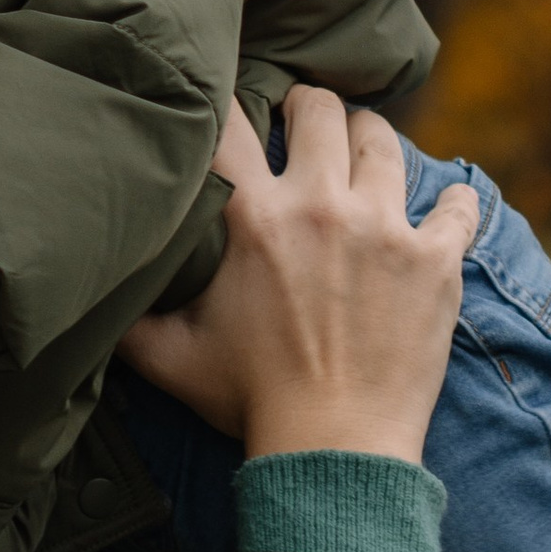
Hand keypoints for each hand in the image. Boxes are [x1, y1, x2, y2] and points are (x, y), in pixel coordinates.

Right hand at [117, 88, 476, 463]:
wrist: (334, 450)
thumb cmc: (249, 401)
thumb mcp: (167, 356)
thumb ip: (127, 312)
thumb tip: (93, 287)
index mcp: (253, 218)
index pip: (230, 125)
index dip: (226, 101)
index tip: (231, 104)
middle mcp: (321, 205)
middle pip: (320, 109)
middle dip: (307, 106)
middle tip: (302, 117)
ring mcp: (386, 228)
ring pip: (384, 141)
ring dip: (370, 139)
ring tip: (362, 150)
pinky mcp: (436, 260)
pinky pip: (458, 204)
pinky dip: (454, 200)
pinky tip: (446, 203)